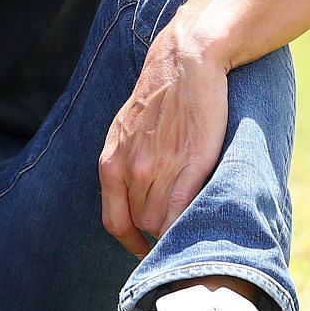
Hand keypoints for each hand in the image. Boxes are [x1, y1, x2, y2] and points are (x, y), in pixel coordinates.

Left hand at [97, 17, 230, 256]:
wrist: (185, 62)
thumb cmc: (160, 97)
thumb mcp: (125, 131)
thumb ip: (124, 165)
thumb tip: (130, 199)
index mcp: (111, 163)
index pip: (114, 221)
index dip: (130, 241)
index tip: (144, 248)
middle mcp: (130, 170)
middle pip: (140, 225)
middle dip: (156, 233)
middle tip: (174, 231)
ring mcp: (160, 169)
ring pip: (161, 223)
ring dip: (174, 229)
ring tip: (189, 223)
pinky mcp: (191, 164)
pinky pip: (183, 211)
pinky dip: (187, 225)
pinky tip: (197, 226)